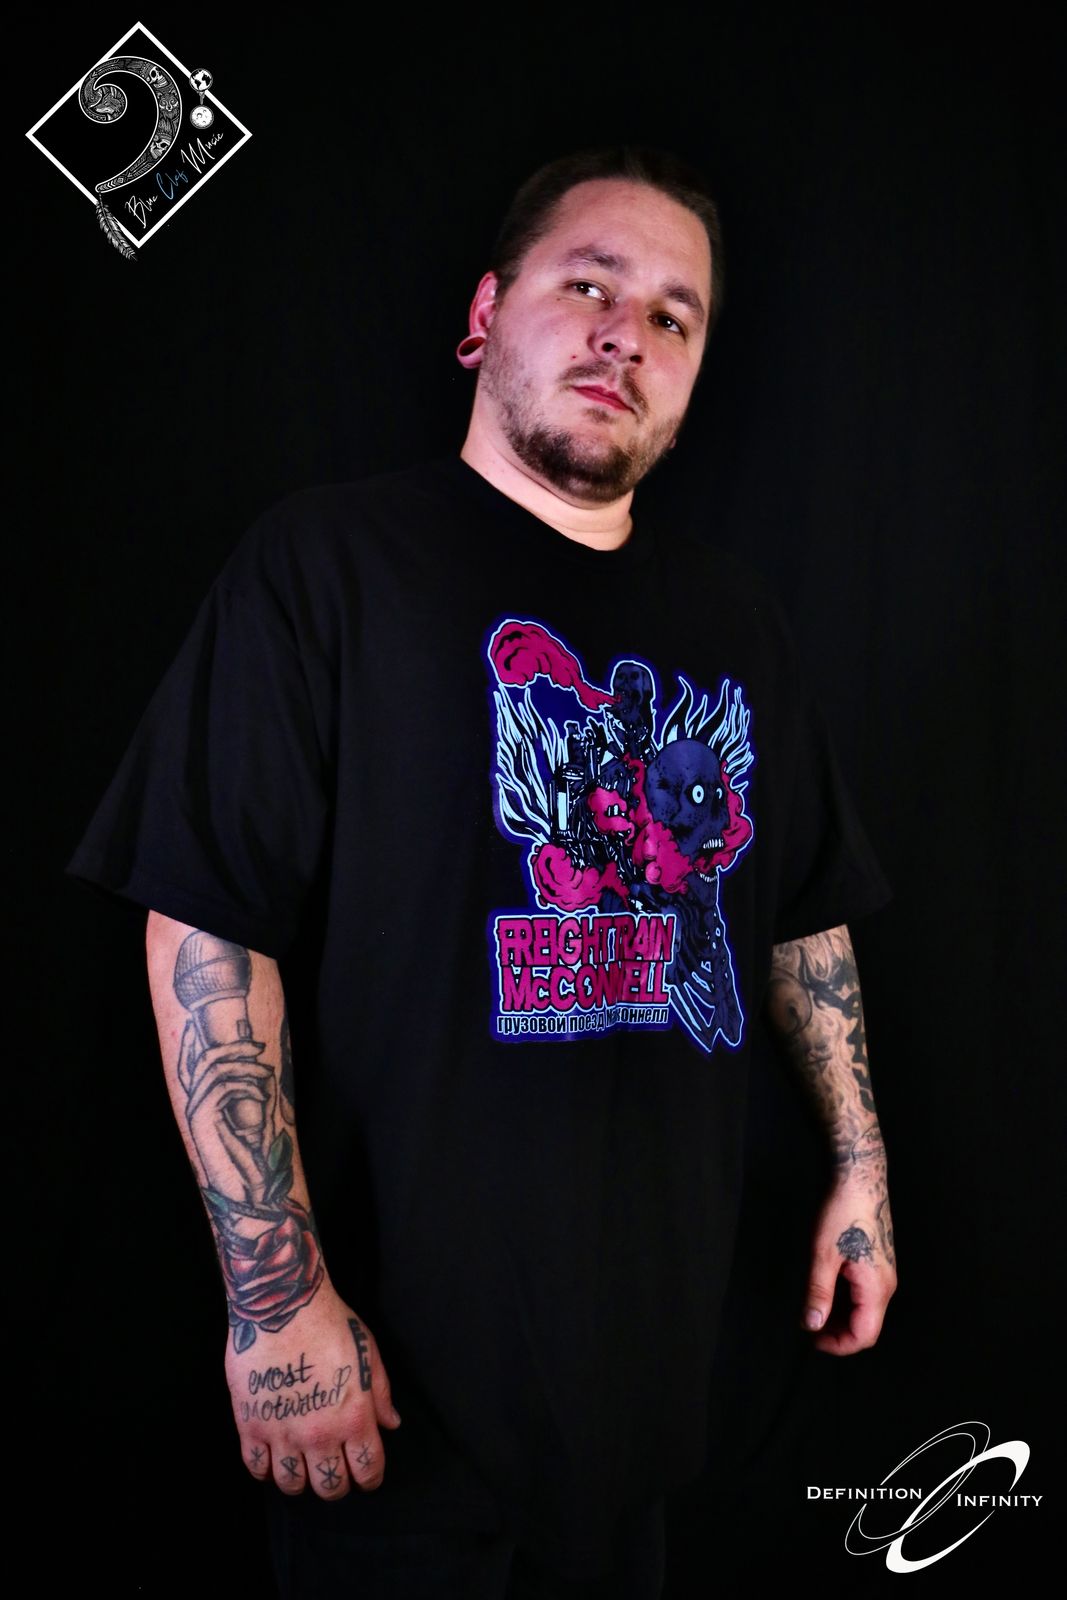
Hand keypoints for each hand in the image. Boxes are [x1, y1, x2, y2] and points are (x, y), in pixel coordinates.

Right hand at [225, 1285, 401, 1497]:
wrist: (283, 1305)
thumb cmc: (329, 1322)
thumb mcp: (368, 1352)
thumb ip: (380, 1394)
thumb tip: (390, 1424)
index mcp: (354, 1417)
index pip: (368, 1470)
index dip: (369, 1479)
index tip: (366, 1476)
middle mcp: (320, 1433)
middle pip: (330, 1487)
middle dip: (336, 1485)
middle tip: (333, 1471)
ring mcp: (282, 1432)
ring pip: (291, 1484)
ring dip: (300, 1481)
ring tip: (302, 1466)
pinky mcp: (251, 1424)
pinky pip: (256, 1467)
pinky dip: (265, 1470)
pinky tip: (273, 1457)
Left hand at [802, 1176, 896, 1354]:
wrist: (859, 1179)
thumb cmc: (843, 1212)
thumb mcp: (822, 1254)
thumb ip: (818, 1292)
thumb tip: (813, 1324)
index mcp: (876, 1288)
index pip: (864, 1335)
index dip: (838, 1345)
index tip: (813, 1341)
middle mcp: (886, 1285)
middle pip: (867, 1327)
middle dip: (839, 1334)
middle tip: (810, 1327)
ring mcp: (884, 1274)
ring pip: (866, 1311)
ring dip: (842, 1317)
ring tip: (814, 1311)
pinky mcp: (878, 1264)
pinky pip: (865, 1295)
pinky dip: (846, 1302)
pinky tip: (826, 1292)